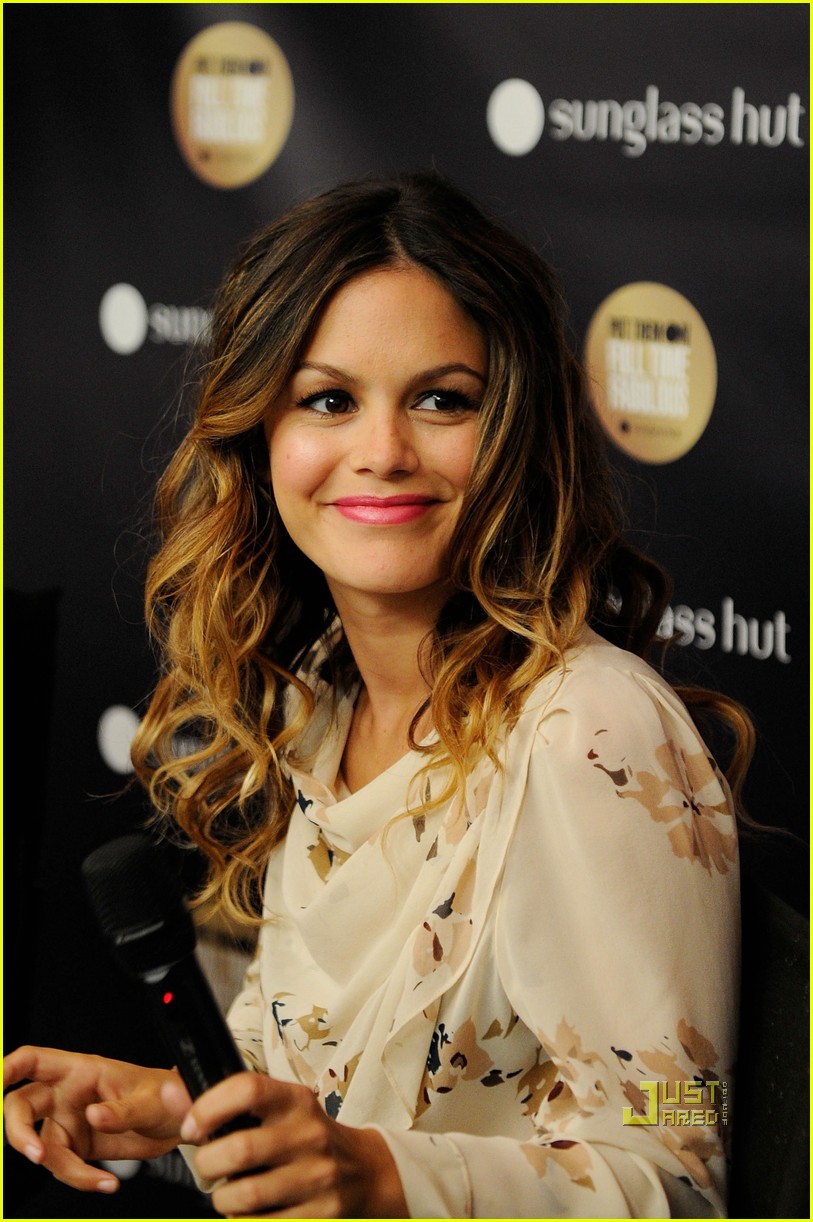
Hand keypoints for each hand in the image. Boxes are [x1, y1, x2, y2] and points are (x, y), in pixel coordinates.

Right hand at [3, 1044, 188, 1193]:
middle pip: (21, 1106)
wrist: (175, 1123)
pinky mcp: (76, 1146)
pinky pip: (62, 1166)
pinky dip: (81, 1179)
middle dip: (19, 1132)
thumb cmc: (164, 1096)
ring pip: (42, 1146)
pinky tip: (105, 1182)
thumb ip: (122, 1110)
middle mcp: (67, 1094)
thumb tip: (92, 1116)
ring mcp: (68, 1121)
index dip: (9, 1068)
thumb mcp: (152, 1101)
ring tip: (101, 1180)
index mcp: (81, 1070)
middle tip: (37, 1154)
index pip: (34, 1061)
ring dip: (65, 1169)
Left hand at [177, 1072, 407, 1217]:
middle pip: (239, 1150)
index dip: (209, 1107)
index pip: (248, 1088)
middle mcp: (309, 1135)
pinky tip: (251, 1212)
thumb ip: (220, 1106)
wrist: (365, 1172)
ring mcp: (318, 1178)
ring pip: (245, 1197)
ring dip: (223, 1200)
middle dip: (208, 1165)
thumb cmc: (305, 1138)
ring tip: (229, 1192)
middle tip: (210, 1166)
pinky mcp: (320, 1217)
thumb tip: (169, 1093)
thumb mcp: (274, 1112)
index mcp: (295, 1101)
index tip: (192, 1127)